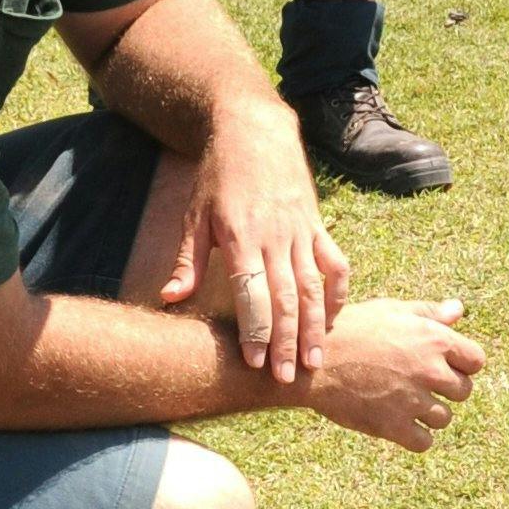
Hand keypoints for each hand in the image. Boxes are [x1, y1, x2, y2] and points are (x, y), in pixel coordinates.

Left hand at [164, 98, 350, 385]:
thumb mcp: (195, 216)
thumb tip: (170, 299)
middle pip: (287, 298)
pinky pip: (335, 265)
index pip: (252, 292)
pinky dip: (337, 295)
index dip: (256, 330)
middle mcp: (275, 236)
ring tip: (317, 363)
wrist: (254, 130)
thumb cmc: (218, 176)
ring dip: (316, 328)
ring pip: (314, 287)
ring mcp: (301, 231)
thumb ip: (188, 262)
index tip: (255, 363)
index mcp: (241, 235)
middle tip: (288, 379)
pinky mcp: (317, 226)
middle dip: (288, 342)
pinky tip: (332, 321)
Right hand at [306, 299, 483, 450]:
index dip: (463, 364)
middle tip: (419, 384)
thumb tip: (458, 310)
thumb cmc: (350, 330)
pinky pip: (425, 441)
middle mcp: (429, 370)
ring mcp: (413, 400)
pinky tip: (399, 422)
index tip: (444, 366)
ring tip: (403, 401)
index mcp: (433, 339)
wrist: (311, 362)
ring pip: (444, 418)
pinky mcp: (395, 426)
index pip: (476, 361)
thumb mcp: (389, 311)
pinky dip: (415, 437)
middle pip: (464, 391)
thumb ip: (428, 313)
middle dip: (447, 390)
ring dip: (430, 414)